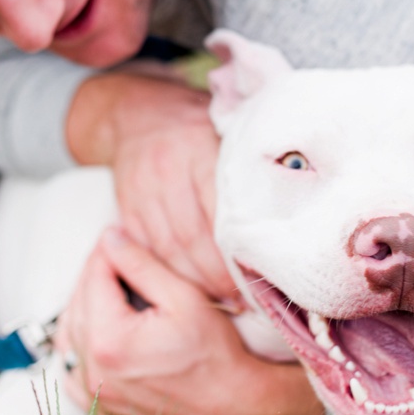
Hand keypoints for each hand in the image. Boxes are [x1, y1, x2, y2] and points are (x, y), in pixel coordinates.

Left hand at [57, 227, 323, 414]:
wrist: (236, 407)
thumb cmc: (217, 353)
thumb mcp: (184, 297)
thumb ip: (140, 264)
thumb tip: (109, 237)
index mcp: (109, 340)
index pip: (93, 276)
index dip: (108, 249)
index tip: (120, 234)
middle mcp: (93, 370)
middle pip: (79, 301)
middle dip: (97, 274)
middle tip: (120, 255)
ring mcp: (94, 393)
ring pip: (71, 331)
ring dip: (87, 305)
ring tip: (114, 288)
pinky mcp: (100, 406)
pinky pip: (73, 367)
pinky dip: (81, 342)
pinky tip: (102, 327)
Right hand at [66, 70, 236, 303]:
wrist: (137, 113)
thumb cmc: (195, 126)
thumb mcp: (224, 132)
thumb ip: (247, 167)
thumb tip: (288, 212)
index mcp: (198, 150)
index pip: (220, 212)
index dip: (238, 251)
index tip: (258, 277)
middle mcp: (166, 171)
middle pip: (193, 237)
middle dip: (219, 276)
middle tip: (243, 301)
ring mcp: (142, 191)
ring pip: (169, 249)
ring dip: (196, 282)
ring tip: (222, 301)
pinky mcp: (125, 208)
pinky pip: (148, 250)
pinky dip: (170, 273)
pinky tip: (191, 287)